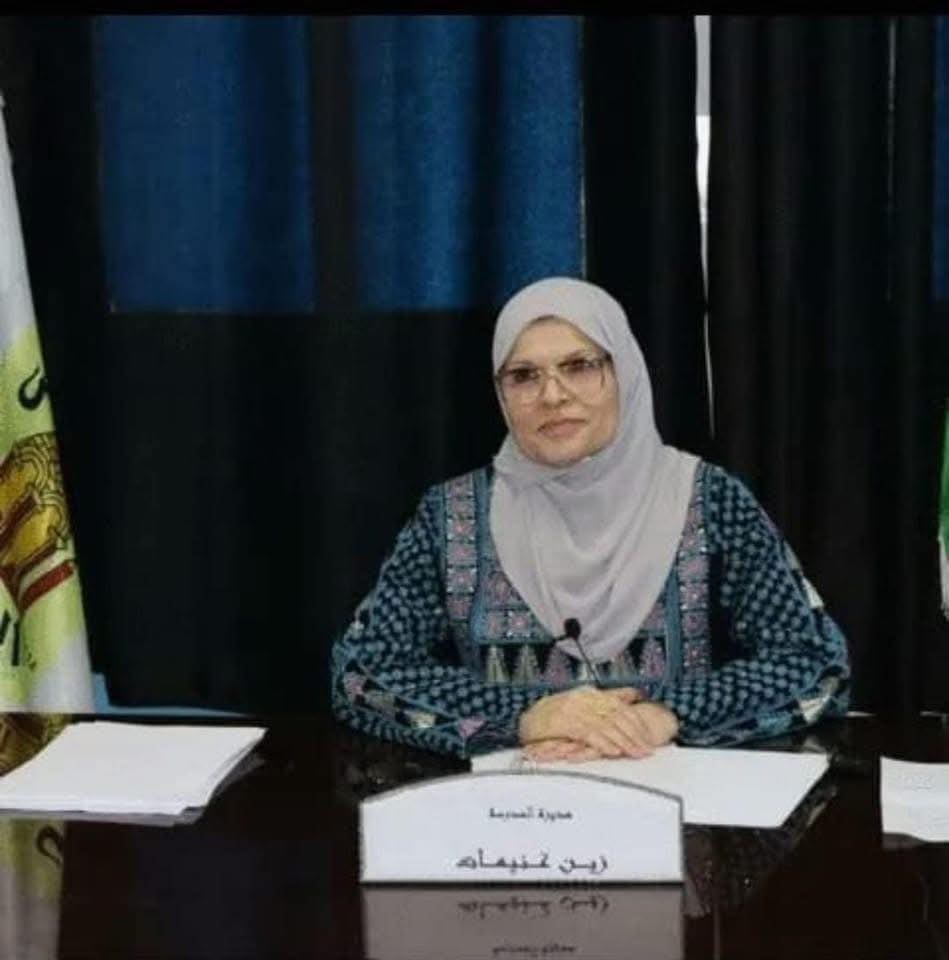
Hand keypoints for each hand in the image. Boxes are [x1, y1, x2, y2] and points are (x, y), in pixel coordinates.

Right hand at [519, 688, 677, 759]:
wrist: (528, 719)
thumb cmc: (555, 714)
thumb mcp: (583, 702)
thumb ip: (608, 698)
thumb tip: (635, 694)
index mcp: (590, 693)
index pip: (620, 706)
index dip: (636, 722)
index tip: (648, 738)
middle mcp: (584, 698)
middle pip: (615, 716)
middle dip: (634, 734)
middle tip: (647, 749)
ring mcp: (573, 709)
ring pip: (605, 725)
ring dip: (623, 741)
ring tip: (636, 753)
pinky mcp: (564, 722)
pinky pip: (588, 733)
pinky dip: (602, 742)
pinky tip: (613, 750)